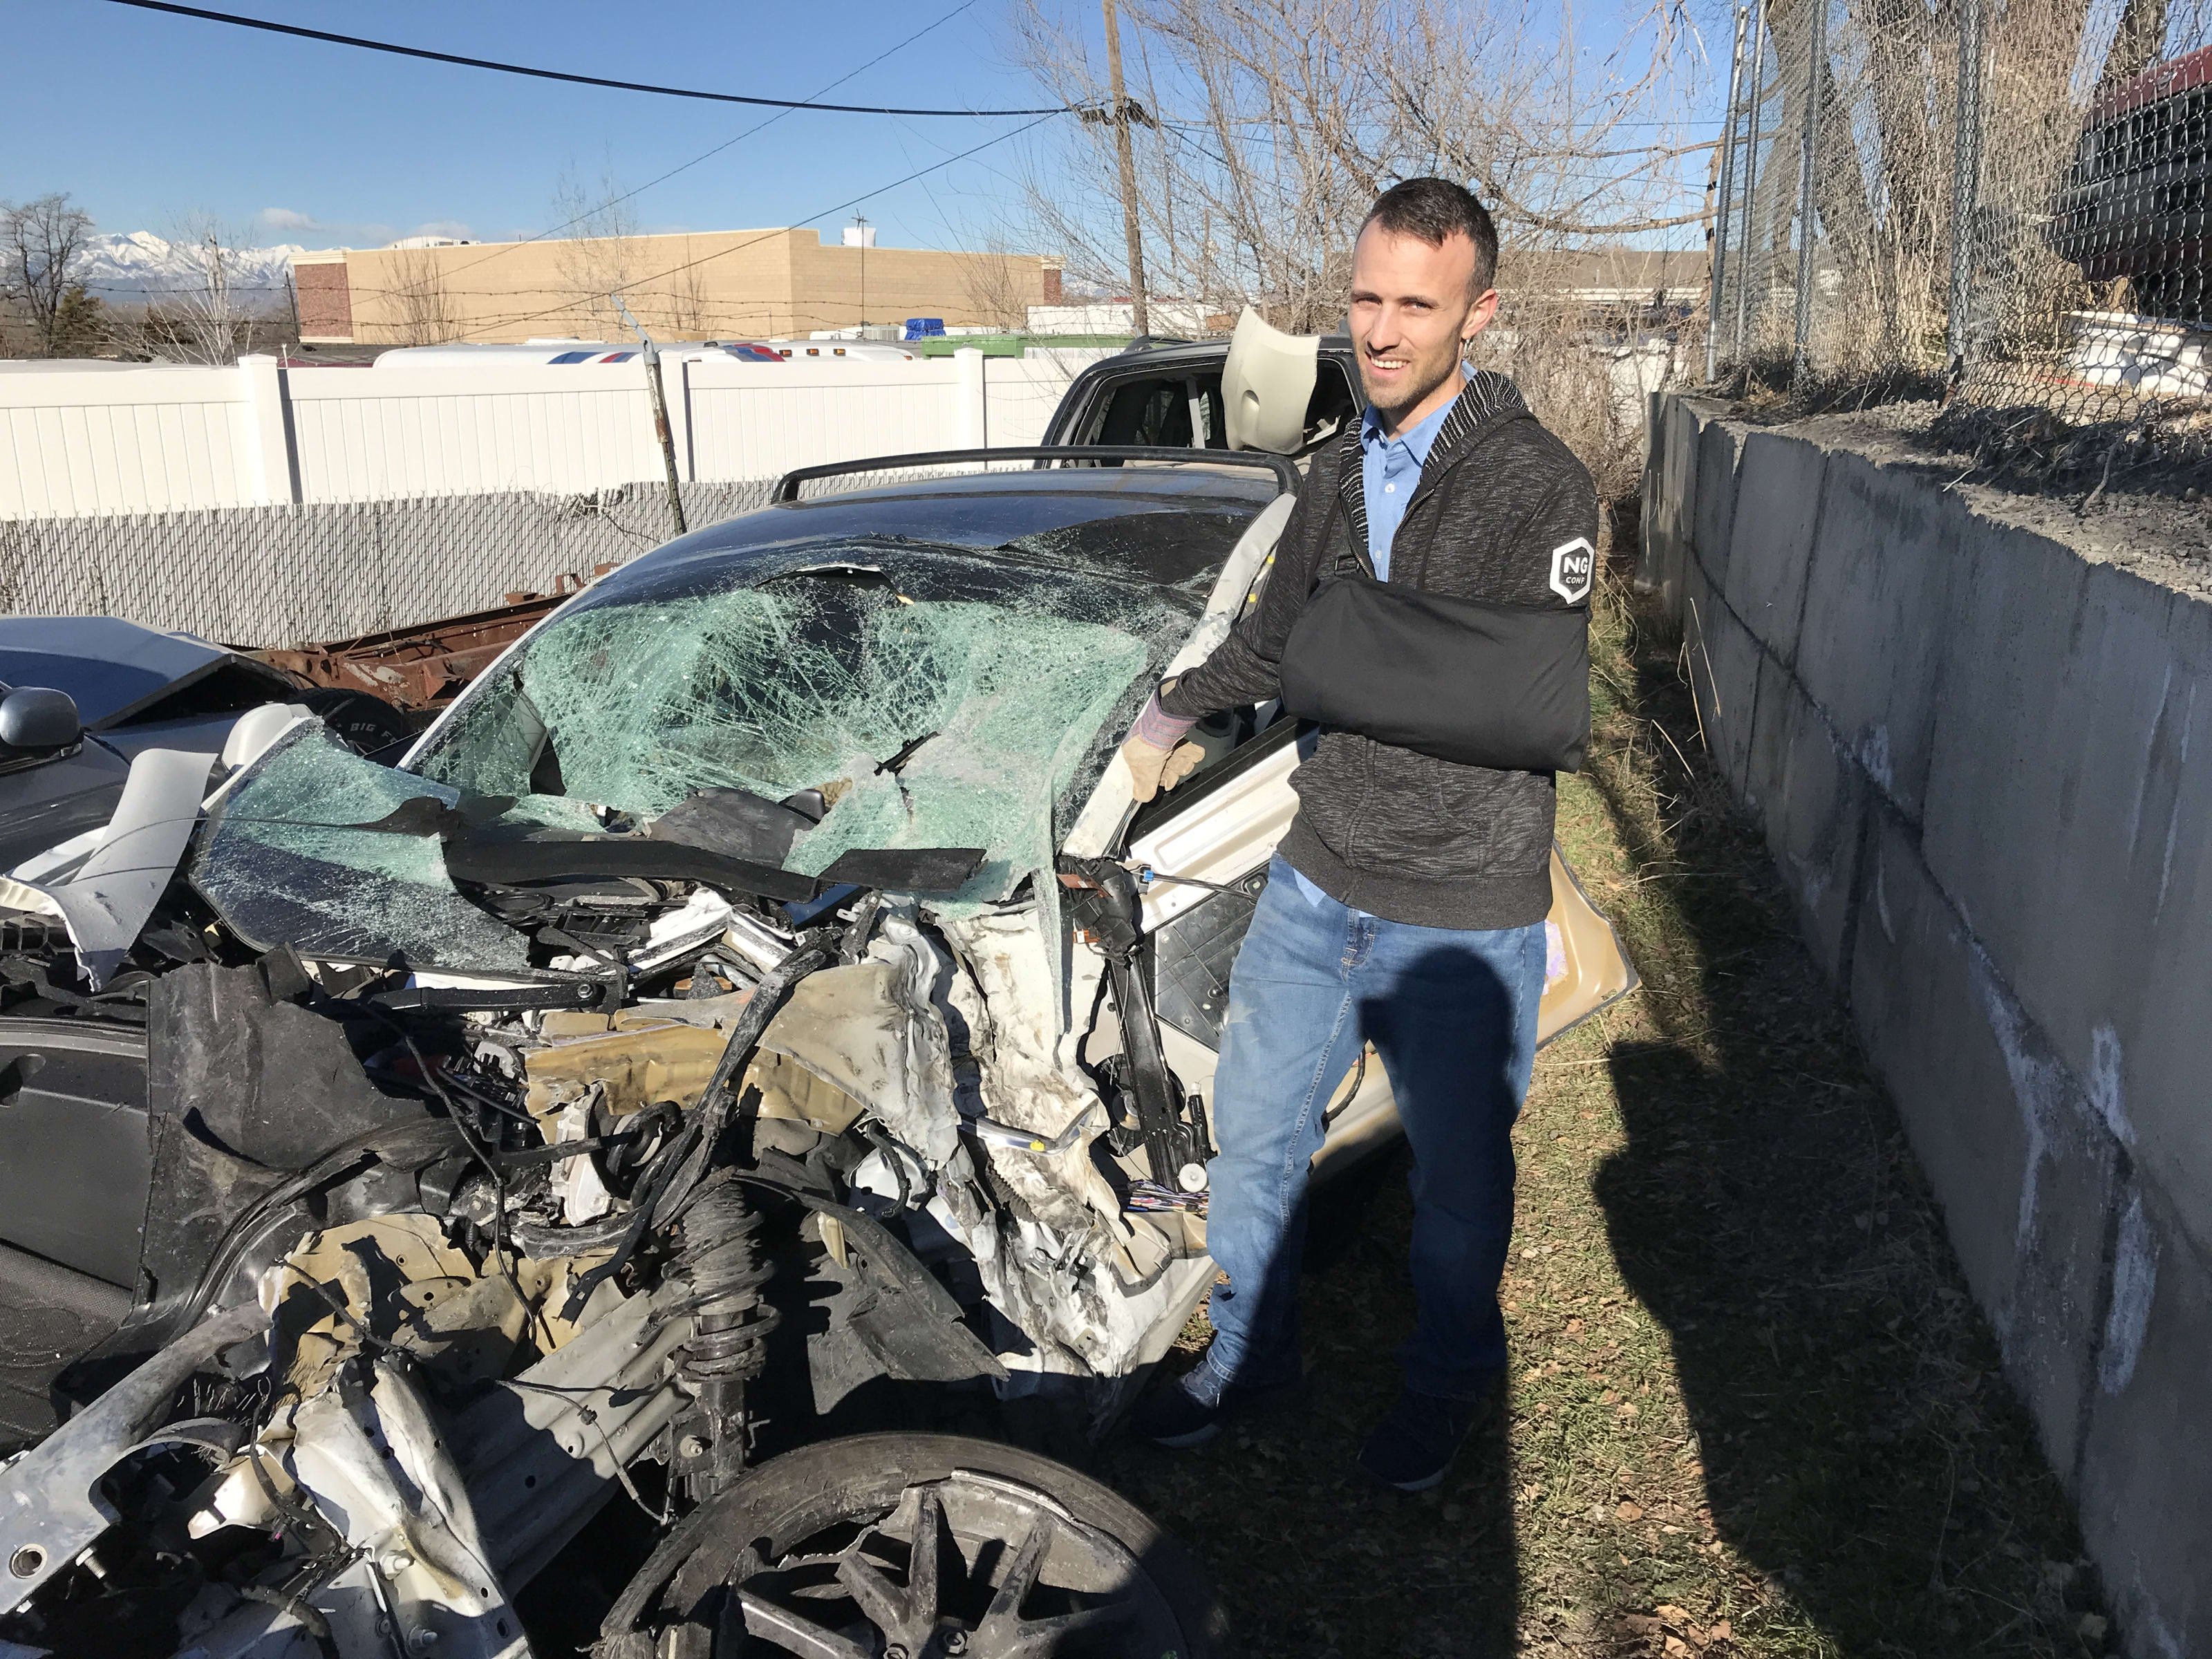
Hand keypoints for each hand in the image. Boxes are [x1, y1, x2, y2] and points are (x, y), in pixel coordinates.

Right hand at [1120, 684, 1202, 802]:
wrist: (1164, 726)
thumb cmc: (1149, 745)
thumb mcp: (1144, 773)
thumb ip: (1144, 787)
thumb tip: (1140, 797)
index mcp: (1134, 754)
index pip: (1148, 773)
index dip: (1161, 779)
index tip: (1169, 783)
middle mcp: (1146, 746)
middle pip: (1164, 765)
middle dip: (1175, 770)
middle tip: (1180, 769)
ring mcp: (1160, 739)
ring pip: (1176, 757)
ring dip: (1184, 762)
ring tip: (1188, 760)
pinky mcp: (1174, 732)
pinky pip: (1184, 746)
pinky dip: (1192, 751)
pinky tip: (1197, 753)